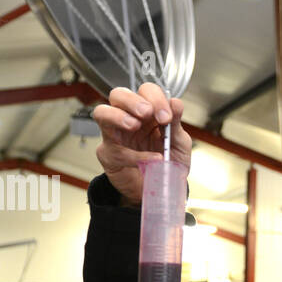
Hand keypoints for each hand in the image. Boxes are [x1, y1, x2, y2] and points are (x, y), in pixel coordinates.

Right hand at [91, 82, 191, 204]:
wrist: (162, 190)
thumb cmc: (168, 163)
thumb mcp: (179, 143)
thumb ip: (176, 124)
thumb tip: (176, 103)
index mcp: (148, 112)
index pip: (145, 91)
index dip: (155, 98)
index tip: (167, 116)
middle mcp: (129, 118)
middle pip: (118, 94)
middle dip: (132, 100)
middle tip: (146, 113)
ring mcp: (115, 135)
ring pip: (102, 112)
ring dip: (117, 116)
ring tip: (134, 125)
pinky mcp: (108, 154)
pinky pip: (115, 150)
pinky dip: (134, 155)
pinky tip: (151, 160)